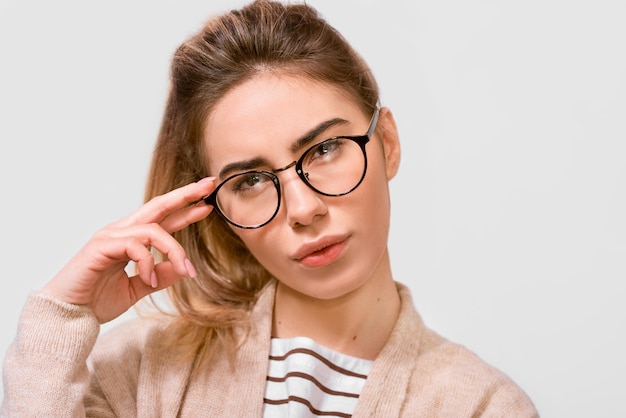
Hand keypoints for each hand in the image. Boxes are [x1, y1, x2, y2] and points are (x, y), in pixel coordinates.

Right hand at [42, 177, 215, 322]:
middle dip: (184, 195)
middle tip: (207, 186)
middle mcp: (121, 232)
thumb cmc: (96, 301)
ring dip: (175, 248)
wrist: (69, 317)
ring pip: (153, 229)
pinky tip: (150, 279)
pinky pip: (135, 245)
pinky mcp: (101, 246)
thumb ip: (160, 276)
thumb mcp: (139, 288)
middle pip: (158, 206)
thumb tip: (183, 268)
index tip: (207, 204)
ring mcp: (110, 237)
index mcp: (131, 240)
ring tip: (186, 270)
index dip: (185, 210)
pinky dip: (148, 262)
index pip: (163, 219)